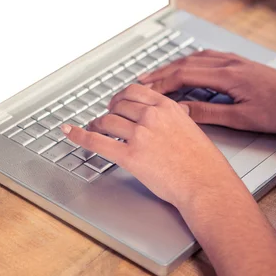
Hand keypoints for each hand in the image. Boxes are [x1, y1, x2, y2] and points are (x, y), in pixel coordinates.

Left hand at [60, 84, 241, 208]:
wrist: (206, 184)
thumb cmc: (202, 162)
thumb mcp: (190, 127)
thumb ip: (171, 117)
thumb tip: (160, 114)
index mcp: (167, 107)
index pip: (134, 91)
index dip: (120, 96)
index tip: (116, 101)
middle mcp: (151, 116)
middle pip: (118, 105)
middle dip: (109, 111)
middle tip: (106, 117)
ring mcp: (139, 135)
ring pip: (107, 121)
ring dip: (98, 124)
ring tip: (95, 128)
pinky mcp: (130, 156)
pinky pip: (97, 142)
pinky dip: (79, 136)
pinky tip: (70, 132)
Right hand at [138, 50, 275, 133]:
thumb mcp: (242, 118)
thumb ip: (208, 113)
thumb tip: (181, 111)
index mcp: (226, 76)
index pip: (183, 76)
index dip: (161, 83)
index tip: (144, 91)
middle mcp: (228, 63)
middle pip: (185, 64)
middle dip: (161, 73)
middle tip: (141, 81)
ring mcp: (235, 61)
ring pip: (195, 58)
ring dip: (174, 66)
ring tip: (159, 75)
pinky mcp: (241, 63)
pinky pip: (208, 57)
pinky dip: (191, 62)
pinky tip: (189, 66)